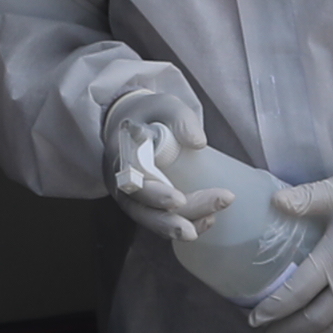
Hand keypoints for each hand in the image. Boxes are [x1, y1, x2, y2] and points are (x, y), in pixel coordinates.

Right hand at [103, 86, 231, 238]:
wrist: (135, 122)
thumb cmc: (150, 114)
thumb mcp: (165, 106)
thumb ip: (181, 119)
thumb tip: (199, 142)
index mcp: (122, 158)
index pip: (134, 184)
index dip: (155, 195)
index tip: (179, 200)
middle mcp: (123, 184)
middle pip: (145, 210)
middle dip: (176, 219)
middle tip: (210, 215)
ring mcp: (134, 198)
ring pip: (153, 221)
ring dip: (182, 226)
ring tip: (210, 220)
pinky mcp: (148, 205)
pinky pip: (162, 221)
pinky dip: (184, 223)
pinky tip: (208, 220)